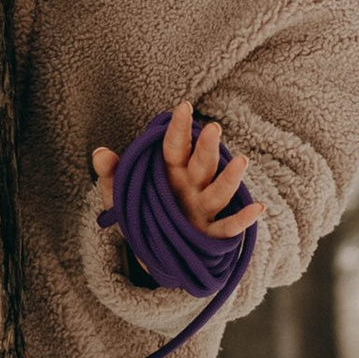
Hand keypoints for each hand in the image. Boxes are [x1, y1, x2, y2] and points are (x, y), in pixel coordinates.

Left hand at [89, 98, 262, 242]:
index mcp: (171, 172)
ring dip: (230, 178)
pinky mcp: (209, 233)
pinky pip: (227, 227)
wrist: (155, 250)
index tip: (182, 107)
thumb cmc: (143, 213)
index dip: (178, 128)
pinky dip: (243, 220)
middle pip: (202, 164)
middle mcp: (192, 186)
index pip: (175, 146)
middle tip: (212, 128)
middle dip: (206, 147)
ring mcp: (203, 208)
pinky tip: (259, 208)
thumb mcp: (122, 196)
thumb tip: (99, 154)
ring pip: (218, 191)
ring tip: (241, 161)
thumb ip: (113, 175)